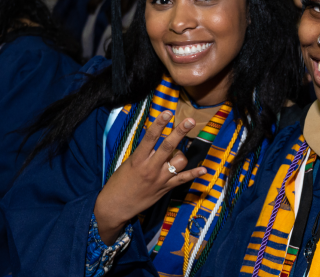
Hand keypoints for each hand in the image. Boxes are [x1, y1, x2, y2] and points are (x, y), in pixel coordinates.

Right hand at [94, 111, 206, 244]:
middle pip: (168, 146)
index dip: (159, 123)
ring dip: (181, 154)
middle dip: (180, 132)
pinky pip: (183, 179)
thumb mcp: (128, 164)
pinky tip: (204, 169)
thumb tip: (157, 142)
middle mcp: (150, 168)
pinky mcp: (165, 188)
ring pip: (179, 162)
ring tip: (176, 155)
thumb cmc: (119, 183)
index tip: (167, 112)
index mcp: (138, 159)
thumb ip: (143, 153)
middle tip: (190, 121)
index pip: (150, 138)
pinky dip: (194, 174)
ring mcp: (160, 179)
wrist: (115, 206)